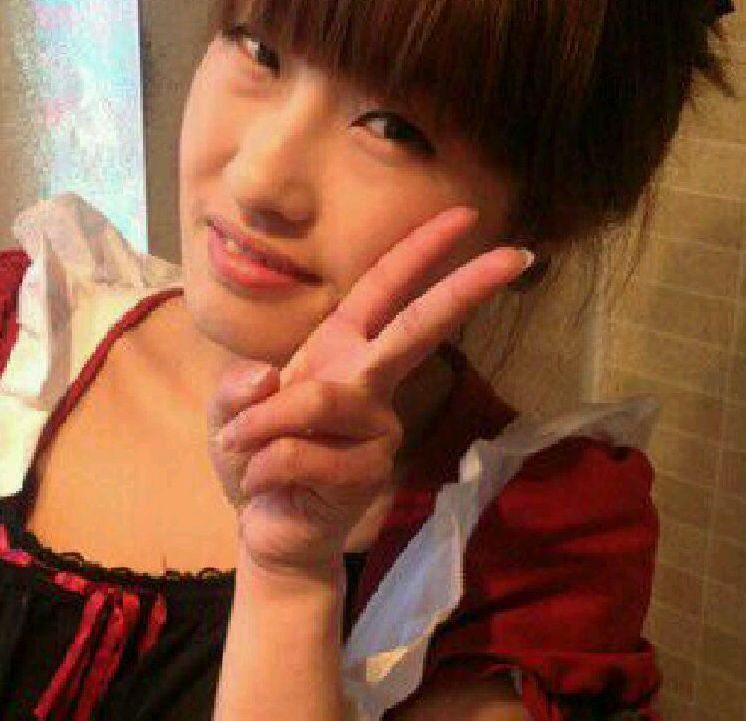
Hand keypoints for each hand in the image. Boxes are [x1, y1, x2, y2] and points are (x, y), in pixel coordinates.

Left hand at [206, 206, 532, 578]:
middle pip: (417, 329)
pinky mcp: (368, 472)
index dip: (420, 251)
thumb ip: (238, 388)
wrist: (266, 527)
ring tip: (240, 445)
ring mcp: (377, 428)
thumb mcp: (230, 412)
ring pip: (318, 400)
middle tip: (515, 258)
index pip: (384, 290)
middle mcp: (370, 380)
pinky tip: (262, 483)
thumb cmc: (256, 456)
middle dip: (461, 291)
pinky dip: (263, 465)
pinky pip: (302, 453)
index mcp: (341, 348)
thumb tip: (270, 378)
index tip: (465, 217)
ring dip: (264, 423)